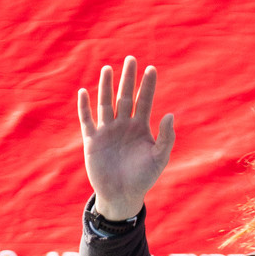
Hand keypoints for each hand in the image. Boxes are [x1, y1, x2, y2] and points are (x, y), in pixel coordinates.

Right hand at [77, 57, 175, 219]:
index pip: (144, 101)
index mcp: (140, 127)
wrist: (122, 196)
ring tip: (108, 69)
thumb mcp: (159, 158)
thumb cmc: (143, 179)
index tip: (151, 69)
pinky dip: (84, 107)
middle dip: (128, 79)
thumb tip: (170, 114)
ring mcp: (107, 131)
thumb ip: (166, 138)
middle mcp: (123, 125)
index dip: (148, 85)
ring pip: (106, 104)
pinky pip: (87, 120)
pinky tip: (84, 92)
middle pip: (125, 96)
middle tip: (130, 59)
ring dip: (106, 87)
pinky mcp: (92, 141)